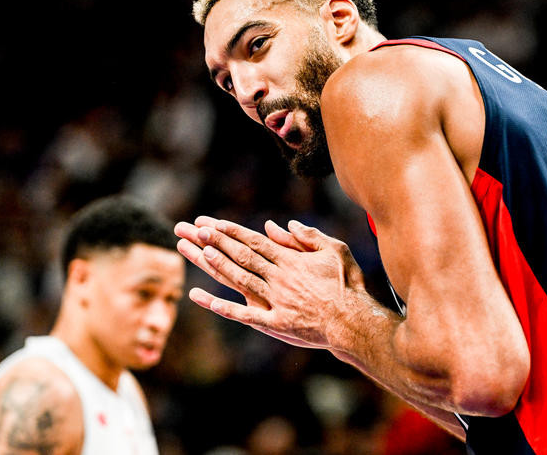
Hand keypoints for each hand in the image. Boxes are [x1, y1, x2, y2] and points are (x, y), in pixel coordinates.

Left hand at [174, 216, 365, 349]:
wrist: (354, 322)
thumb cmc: (348, 284)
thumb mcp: (335, 250)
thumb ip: (308, 236)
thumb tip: (278, 225)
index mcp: (291, 260)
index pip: (254, 241)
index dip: (231, 231)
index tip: (211, 223)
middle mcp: (279, 278)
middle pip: (241, 256)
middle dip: (215, 241)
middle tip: (192, 230)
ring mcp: (275, 301)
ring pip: (238, 279)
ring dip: (215, 265)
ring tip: (194, 251)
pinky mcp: (275, 323)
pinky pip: (242, 314)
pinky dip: (219, 306)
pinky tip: (200, 298)